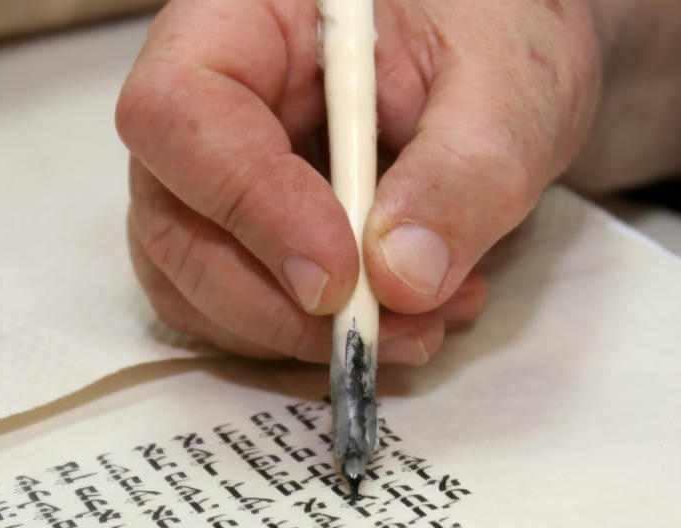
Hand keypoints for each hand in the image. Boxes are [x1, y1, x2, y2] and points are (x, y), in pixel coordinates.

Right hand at [116, 0, 600, 363]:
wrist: (505, 71)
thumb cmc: (495, 36)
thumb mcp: (509, 89)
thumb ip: (464, 174)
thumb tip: (400, 279)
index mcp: (244, 17)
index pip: (182, 112)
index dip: (250, 204)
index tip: (338, 274)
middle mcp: (206, 100)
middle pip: (171, 219)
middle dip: (276, 302)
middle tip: (386, 328)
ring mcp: (212, 177)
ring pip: (192, 284)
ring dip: (297, 335)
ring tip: (422, 322)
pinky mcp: (240, 238)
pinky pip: (235, 314)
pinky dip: (310, 342)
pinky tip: (402, 320)